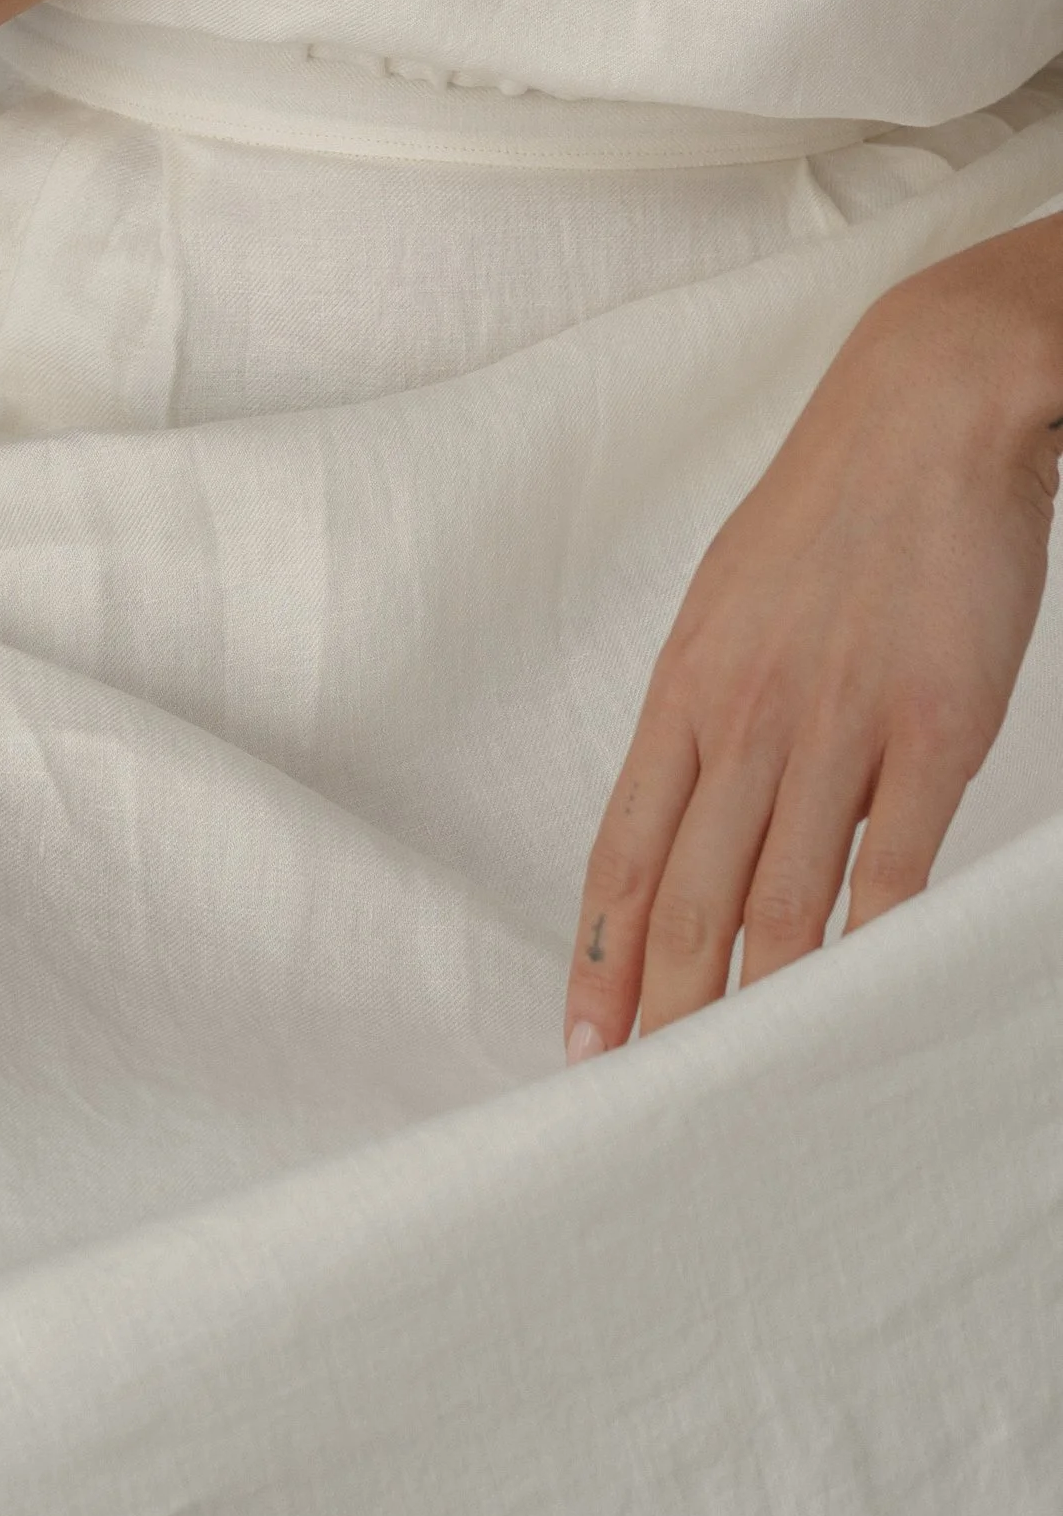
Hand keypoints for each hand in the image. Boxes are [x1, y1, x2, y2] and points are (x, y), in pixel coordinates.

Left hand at [565, 216, 1062, 1056]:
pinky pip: (893, 862)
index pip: (624, 847)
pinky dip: (869, 945)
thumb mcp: (736, 602)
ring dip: (754, 1002)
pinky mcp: (936, 730)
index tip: (580, 1038)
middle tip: (637, 1104)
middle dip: (658, 1008)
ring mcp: (841, 727)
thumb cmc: (832, 508)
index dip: (598, 951)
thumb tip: (690, 794)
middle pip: (689, 893)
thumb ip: (713, 705)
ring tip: (731, 1090)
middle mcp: (750, 717)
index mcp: (689, 686)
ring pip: (782, 897)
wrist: (927, 411)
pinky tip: (849, 1008)